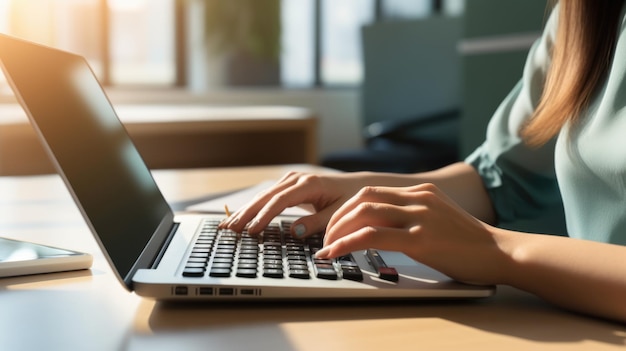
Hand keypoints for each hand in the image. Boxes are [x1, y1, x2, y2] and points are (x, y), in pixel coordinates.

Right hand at [219, 171, 365, 236]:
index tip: (252, 230)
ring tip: (228, 224)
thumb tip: (294, 232)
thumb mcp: (339, 213)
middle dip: (247, 213)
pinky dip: (254, 207)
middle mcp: (297, 179)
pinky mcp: (289, 185)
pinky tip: (242, 216)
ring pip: (263, 195)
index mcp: (309, 184)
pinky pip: (268, 196)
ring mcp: (291, 180)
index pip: (280, 201)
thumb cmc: (351, 199)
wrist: (359, 186)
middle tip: (231, 228)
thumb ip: (317, 223)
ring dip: (246, 210)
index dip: (264, 216)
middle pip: (266, 196)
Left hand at [316, 183, 507, 284]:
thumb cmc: (470, 243)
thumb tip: (383, 227)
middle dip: (337, 218)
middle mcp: (417, 198)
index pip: (371, 193)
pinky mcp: (420, 238)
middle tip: (325, 237)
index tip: (334, 224)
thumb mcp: (438, 218)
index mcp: (420, 192)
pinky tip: (336, 253)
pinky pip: (372, 237)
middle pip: (362, 199)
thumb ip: (413, 216)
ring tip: (327, 247)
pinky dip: (347, 243)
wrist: (501, 252)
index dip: (346, 208)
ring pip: (363, 214)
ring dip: (337, 231)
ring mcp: (419, 216)